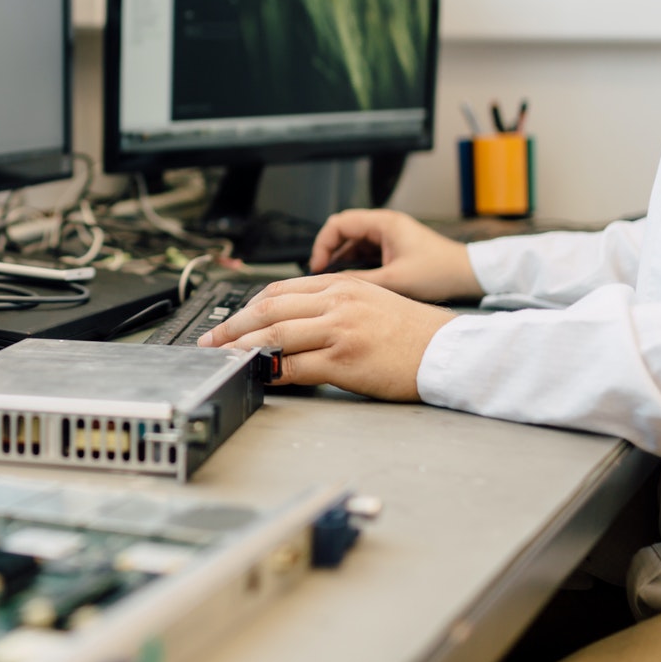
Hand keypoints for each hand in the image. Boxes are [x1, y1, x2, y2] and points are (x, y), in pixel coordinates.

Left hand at [197, 273, 456, 400]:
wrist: (448, 351)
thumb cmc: (415, 332)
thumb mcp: (372, 300)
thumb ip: (333, 304)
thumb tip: (294, 321)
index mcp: (342, 285)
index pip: (280, 289)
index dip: (247, 306)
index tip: (229, 321)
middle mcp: (337, 302)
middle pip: (269, 308)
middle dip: (233, 326)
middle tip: (212, 341)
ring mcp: (340, 329)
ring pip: (275, 334)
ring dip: (243, 348)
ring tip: (224, 358)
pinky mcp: (345, 359)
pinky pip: (295, 365)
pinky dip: (271, 371)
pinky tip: (259, 375)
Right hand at [309, 209, 482, 303]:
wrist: (467, 275)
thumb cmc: (439, 272)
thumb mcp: (395, 280)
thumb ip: (360, 280)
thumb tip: (332, 283)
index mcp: (384, 223)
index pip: (338, 224)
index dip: (322, 244)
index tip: (317, 266)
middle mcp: (385, 224)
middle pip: (343, 230)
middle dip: (328, 250)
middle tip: (320, 272)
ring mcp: (389, 234)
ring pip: (353, 241)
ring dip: (341, 258)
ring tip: (333, 279)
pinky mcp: (394, 246)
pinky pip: (366, 250)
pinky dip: (355, 262)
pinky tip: (352, 279)